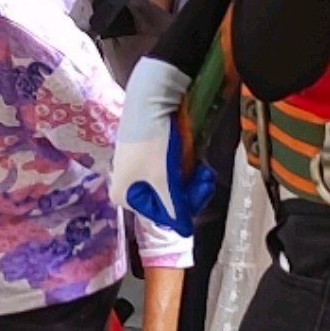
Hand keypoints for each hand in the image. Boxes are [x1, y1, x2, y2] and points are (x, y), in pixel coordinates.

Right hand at [116, 59, 199, 234]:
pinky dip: (183, 167)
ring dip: (190, 179)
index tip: (200, 192)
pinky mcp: (147, 153)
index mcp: (124, 195)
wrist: (149, 98)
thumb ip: (175, 208)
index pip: (160, 214)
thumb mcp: (164, 178)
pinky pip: (168, 169)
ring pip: (169, 184)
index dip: (183, 207)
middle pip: (165, 199)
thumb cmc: (152, 141)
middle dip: (188, 191)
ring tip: (203, 168)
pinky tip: (195, 160)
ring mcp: (137, 168)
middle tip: (205, 178)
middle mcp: (127, 184)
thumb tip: (184, 232)